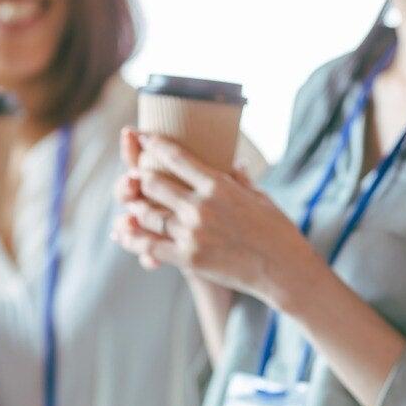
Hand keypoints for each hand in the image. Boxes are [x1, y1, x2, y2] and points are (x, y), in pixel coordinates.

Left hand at [112, 130, 318, 309]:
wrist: (284, 270)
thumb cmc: (278, 232)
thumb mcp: (261, 197)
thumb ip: (241, 180)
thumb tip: (234, 163)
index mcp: (218, 185)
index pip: (176, 156)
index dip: (153, 144)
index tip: (142, 136)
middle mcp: (201, 206)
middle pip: (152, 183)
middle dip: (141, 178)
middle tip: (135, 176)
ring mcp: (192, 233)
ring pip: (146, 214)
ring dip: (136, 207)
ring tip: (132, 204)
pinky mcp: (189, 259)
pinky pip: (149, 246)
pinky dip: (132, 239)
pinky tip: (121, 233)